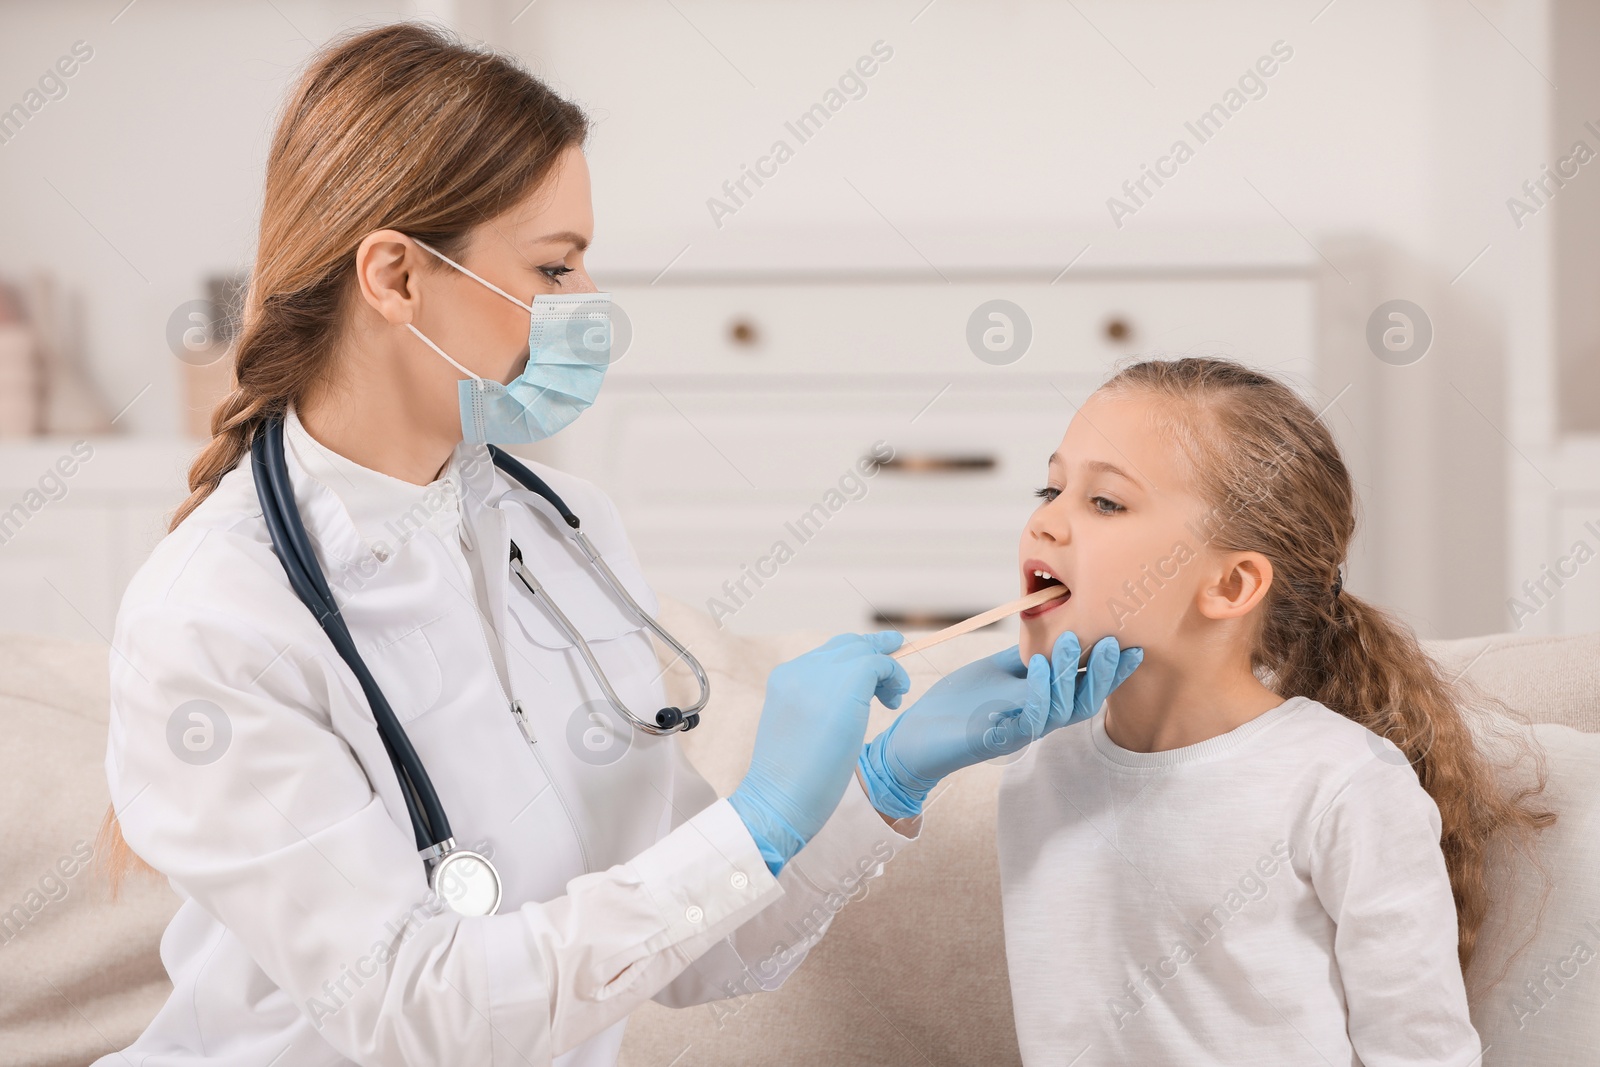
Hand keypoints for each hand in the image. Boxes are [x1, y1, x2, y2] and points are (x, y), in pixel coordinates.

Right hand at [729, 631, 910, 874]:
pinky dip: (895, 676)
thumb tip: (844, 702)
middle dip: (875, 649)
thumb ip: (813, 705)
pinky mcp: (847, 683)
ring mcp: (821, 674)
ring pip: (864, 651)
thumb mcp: (795, 729)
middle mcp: (800, 669)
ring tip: (895, 696)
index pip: (825, 656)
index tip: (874, 667)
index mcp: (784, 679)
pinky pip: (880, 664)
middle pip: (846, 645)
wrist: (779, 799)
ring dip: (887, 669)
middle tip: (896, 657)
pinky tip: (897, 699)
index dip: (853, 657)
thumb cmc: (788, 781)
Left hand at [857, 630, 1141, 818]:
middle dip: (1102, 674)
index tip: (1134, 648)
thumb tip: (1052, 633)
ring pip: (1060, 709)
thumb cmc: (956, 705)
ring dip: (1068, 673)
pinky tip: (1036, 665)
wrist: (917, 736)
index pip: (1083, 688)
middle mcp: (1038, 721)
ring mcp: (1020, 730)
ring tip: (1073, 640)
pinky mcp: (998, 737)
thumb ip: (1025, 657)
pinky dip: (1037, 690)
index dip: (1111, 672)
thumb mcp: (996, 672)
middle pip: (1083, 703)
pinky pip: (1027, 715)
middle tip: (1114, 642)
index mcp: (1040, 705)